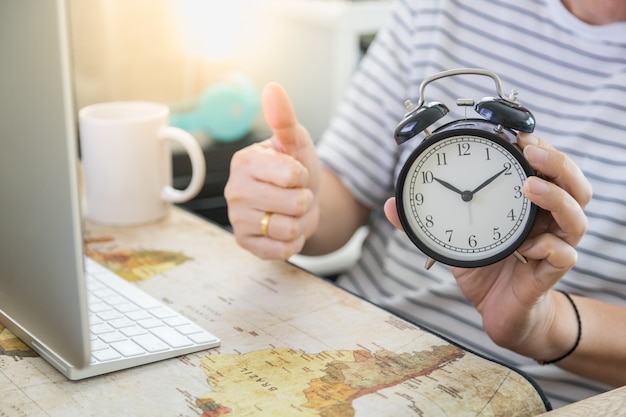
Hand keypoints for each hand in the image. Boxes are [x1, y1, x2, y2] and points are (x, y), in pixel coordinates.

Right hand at [224, 83, 320, 259]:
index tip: (295, 173)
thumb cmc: (296, 170)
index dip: (303, 176)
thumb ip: (284, 118)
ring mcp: (237, 220)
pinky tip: (283, 230)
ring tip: (290, 212)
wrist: (301, 203)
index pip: (291, 175)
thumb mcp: (296, 142)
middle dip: (303, 200)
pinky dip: (292, 242)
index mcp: (243, 162)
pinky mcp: (245, 244)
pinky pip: (282, 250)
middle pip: (293, 204)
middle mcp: (234, 191)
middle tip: (294, 194)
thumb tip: (272, 87)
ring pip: (289, 229)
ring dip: (299, 222)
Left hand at [384, 132, 591, 358]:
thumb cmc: (484, 269)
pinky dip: (549, 248)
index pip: (548, 170)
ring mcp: (552, 247)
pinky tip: (529, 247)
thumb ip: (423, 222)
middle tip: (531, 151)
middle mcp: (547, 222)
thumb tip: (389, 206)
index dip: (542, 150)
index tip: (520, 135)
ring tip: (530, 187)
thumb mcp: (449, 240)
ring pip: (576, 217)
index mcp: (528, 206)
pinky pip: (563, 256)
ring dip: (556, 197)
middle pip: (574, 185)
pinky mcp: (548, 275)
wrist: (500, 312)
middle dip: (557, 163)